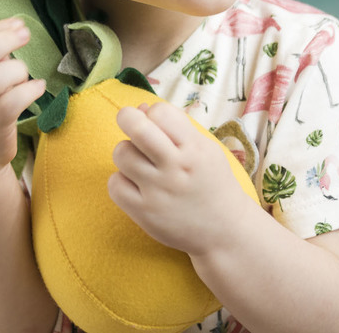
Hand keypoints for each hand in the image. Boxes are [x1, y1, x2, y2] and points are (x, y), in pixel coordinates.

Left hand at [107, 102, 249, 256]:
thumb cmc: (210, 182)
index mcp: (194, 149)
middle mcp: (176, 168)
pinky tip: (136, 184)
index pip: (161, 112)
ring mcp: (158, 191)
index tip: (157, 124)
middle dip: (127, 117)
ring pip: (122, 154)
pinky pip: (115, 184)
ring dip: (126, 152)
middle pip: (137, 129)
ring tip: (139, 162)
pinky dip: (121, 180)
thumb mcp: (204, 149)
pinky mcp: (144, 213)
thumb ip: (175, 127)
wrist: (224, 231)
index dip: (153, 113)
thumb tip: (140, 108)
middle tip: (130, 123)